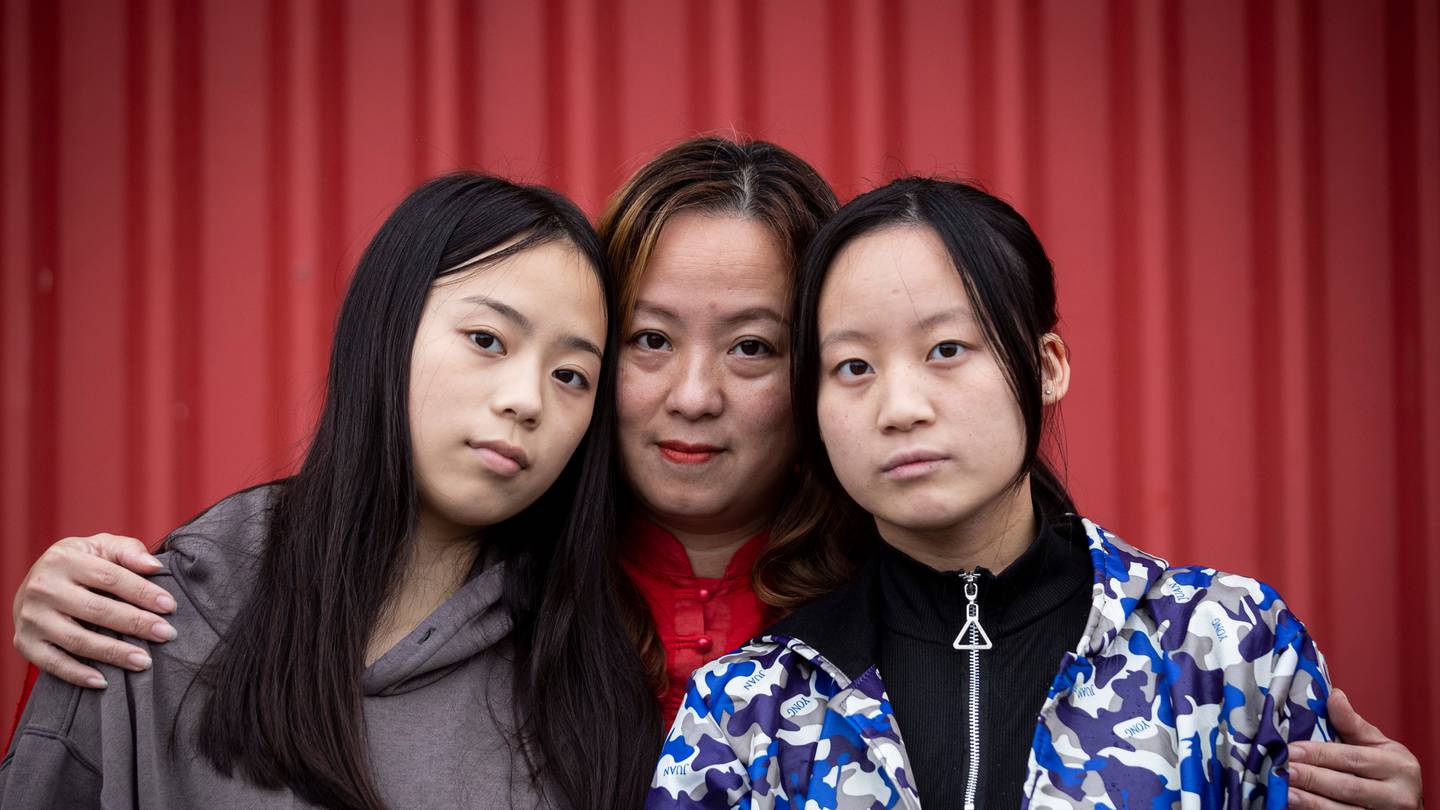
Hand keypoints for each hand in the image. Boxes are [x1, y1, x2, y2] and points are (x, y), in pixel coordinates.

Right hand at [12, 534, 177, 687]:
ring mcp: (31, 617)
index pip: (110, 578)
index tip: (170, 607)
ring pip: (77, 640)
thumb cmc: (81, 564)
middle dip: (136, 623)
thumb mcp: (100, 547)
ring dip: (114, 653)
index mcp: (64, 559)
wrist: (36, 582)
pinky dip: (78, 675)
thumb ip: (128, 551)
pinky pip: (52, 664)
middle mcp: (43, 587)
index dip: (143, 592)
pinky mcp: (24, 643)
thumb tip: (154, 566)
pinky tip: (104, 681)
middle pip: (96, 610)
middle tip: (166, 634)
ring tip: (145, 661)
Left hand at [1289, 689, 1423, 808]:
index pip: (1353, 758)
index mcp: (1398, 766)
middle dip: (1312, 777)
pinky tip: (1295, 804)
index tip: (1291, 749)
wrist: (1404, 803)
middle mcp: (1397, 795)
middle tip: (1284, 769)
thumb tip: (1334, 696)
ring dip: (1311, 801)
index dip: (1320, 754)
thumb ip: (1353, 724)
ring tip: (1285, 790)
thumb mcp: (1378, 745)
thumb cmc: (1388, 771)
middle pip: (1347, 786)